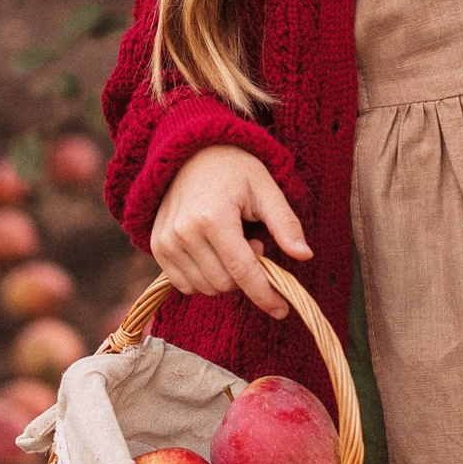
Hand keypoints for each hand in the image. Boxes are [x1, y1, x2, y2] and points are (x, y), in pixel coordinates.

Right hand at [149, 143, 312, 317]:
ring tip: (230, 243)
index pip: (243, 272)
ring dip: (224, 277)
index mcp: (214, 218)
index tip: (281, 310)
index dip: (264, 295)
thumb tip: (305, 256)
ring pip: (205, 288)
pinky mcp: (157, 247)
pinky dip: (203, 278)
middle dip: (245, 276)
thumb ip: (285, 224)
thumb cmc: (234, 169)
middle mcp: (184, 232)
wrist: (190, 153)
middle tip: (251, 243)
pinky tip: (212, 252)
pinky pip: (184, 284)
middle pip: (225, 284)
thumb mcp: (266, 189)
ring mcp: (166, 241)